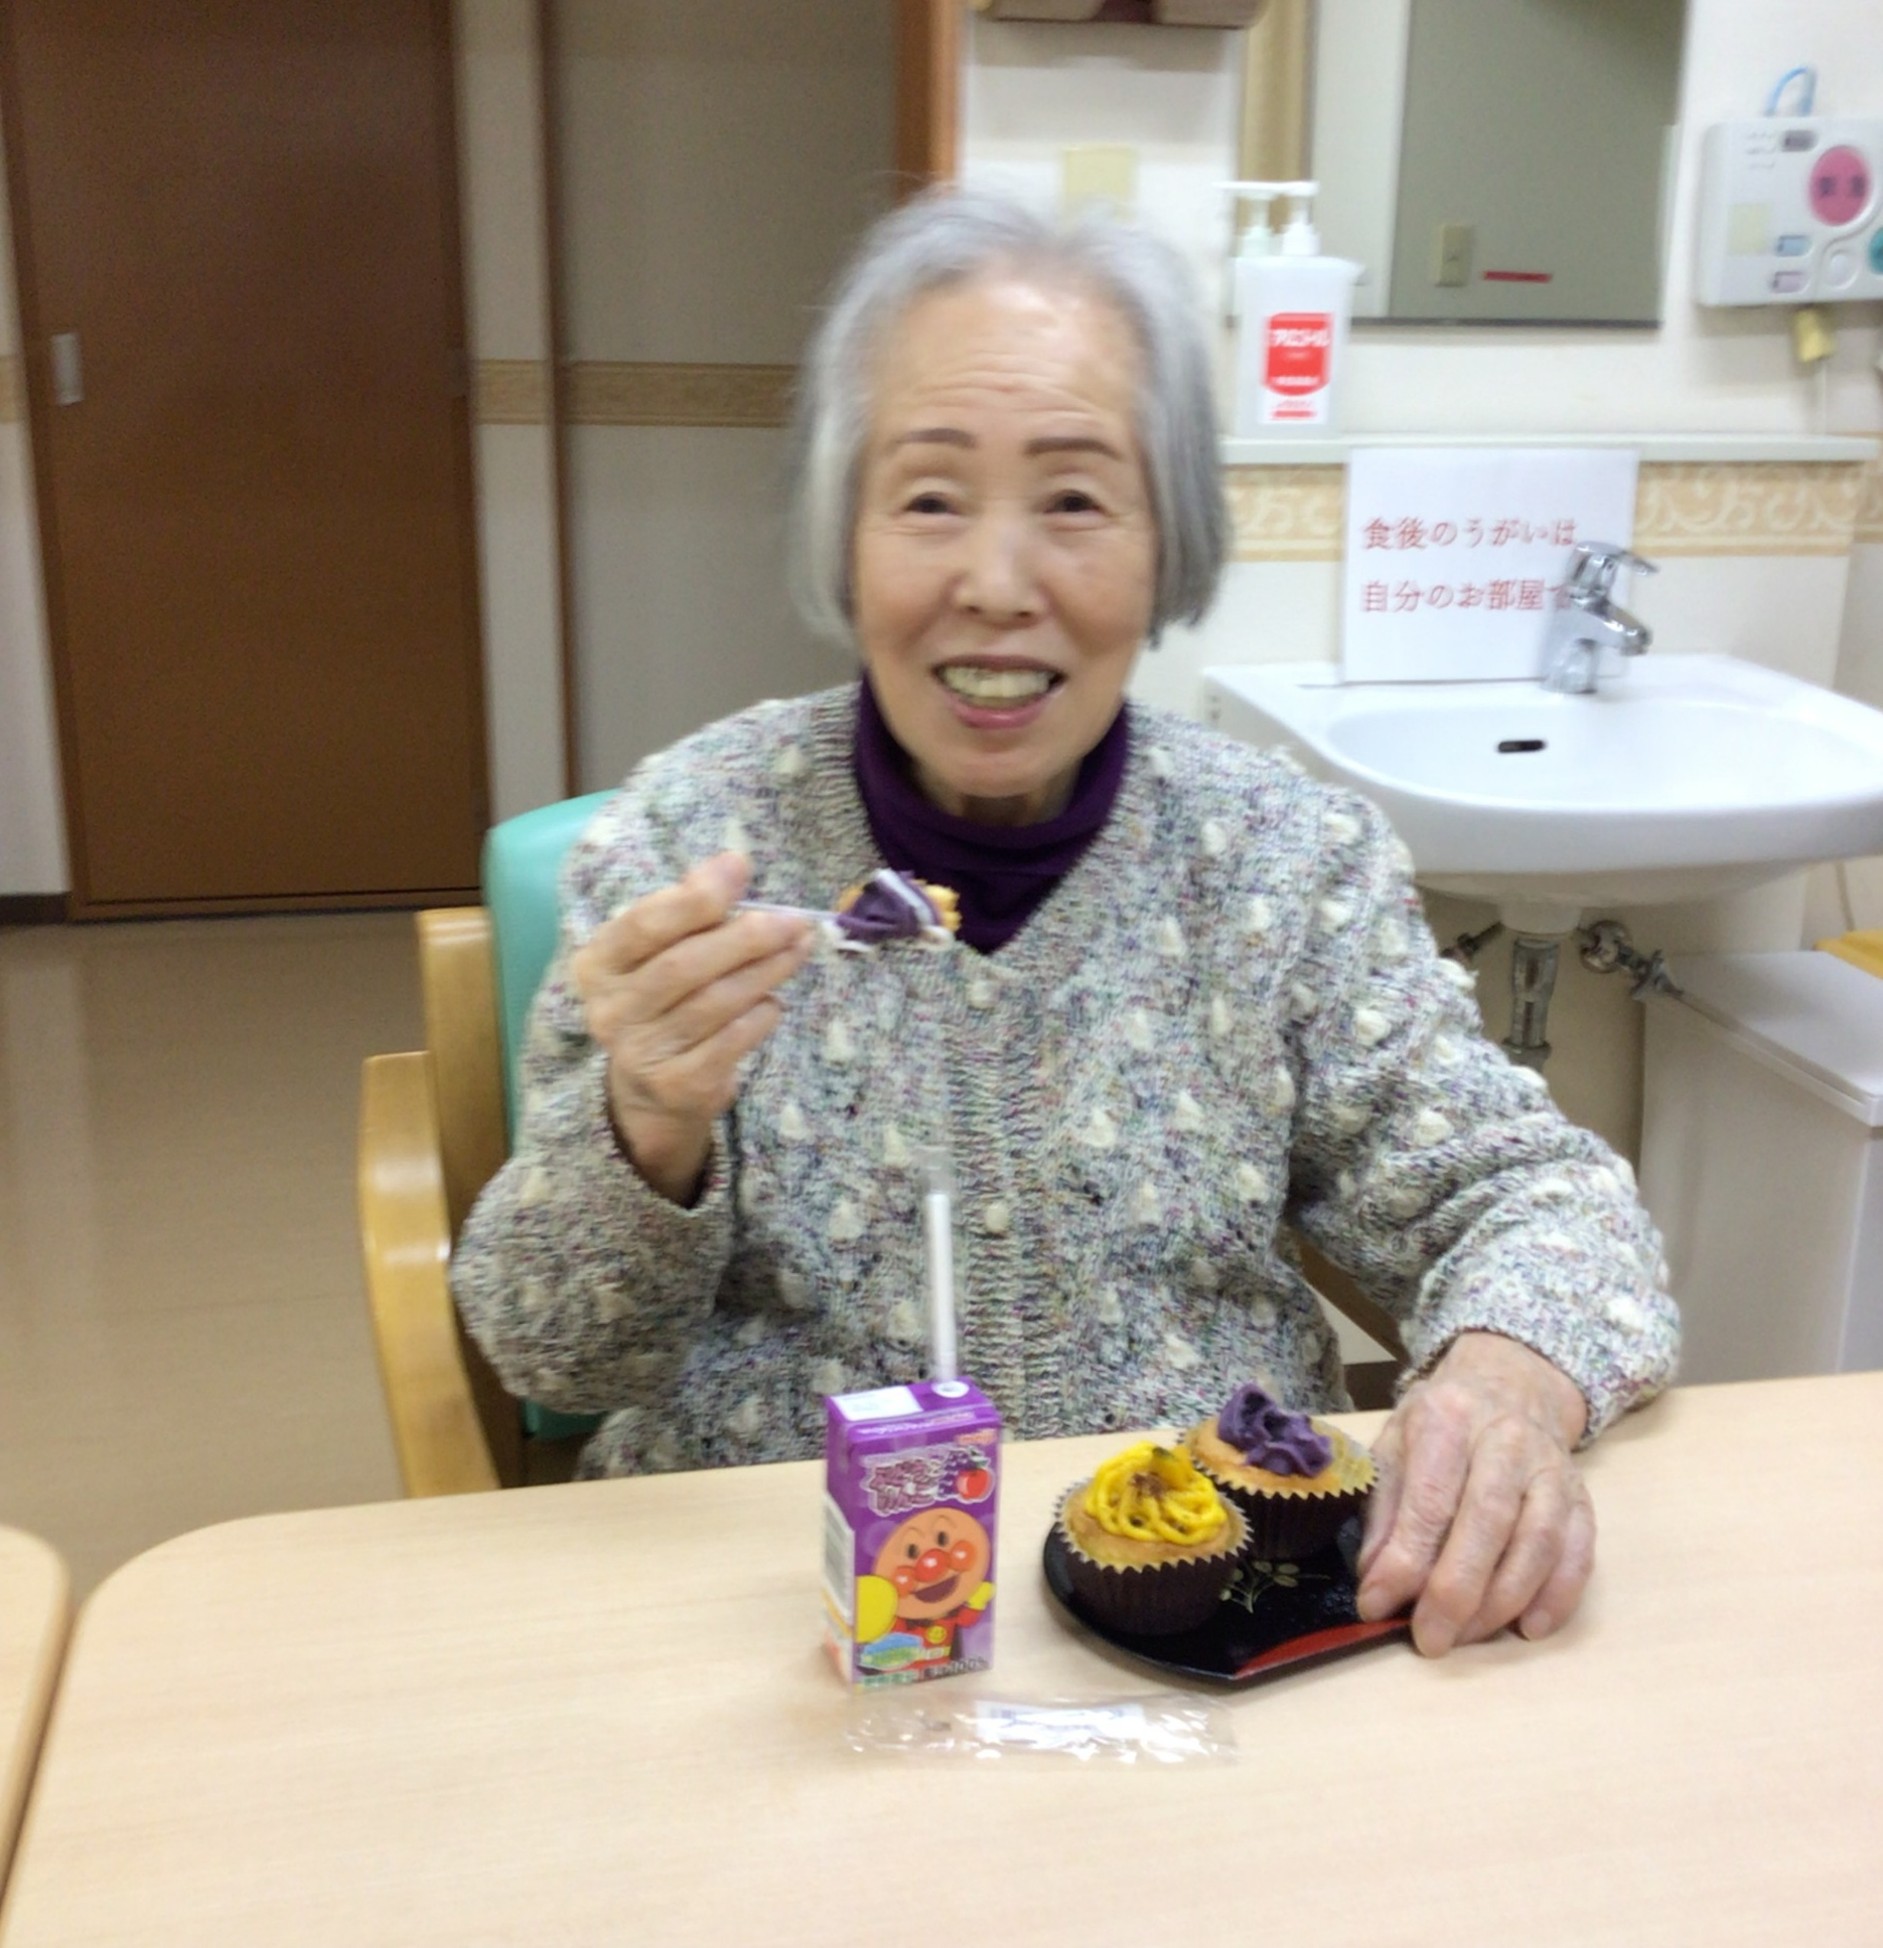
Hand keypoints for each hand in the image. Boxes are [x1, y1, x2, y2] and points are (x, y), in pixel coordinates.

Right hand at [571, 851, 813, 1203]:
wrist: (650, 1095)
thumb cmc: (663, 1003)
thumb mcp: (660, 954)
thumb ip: (689, 909)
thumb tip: (732, 863)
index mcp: (598, 965)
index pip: (644, 924)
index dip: (695, 897)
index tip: (740, 869)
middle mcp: (610, 1010)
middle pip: (685, 965)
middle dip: (746, 937)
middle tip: (793, 920)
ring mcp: (641, 1053)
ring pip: (715, 1002)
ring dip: (766, 970)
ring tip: (798, 947)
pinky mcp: (678, 1085)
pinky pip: (733, 1040)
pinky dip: (761, 1014)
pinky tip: (774, 1001)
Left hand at [1355, 1331, 1592, 1657]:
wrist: (1510, 1383)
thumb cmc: (1441, 1423)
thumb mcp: (1395, 1447)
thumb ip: (1385, 1513)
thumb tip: (1375, 1584)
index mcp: (1449, 1418)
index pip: (1430, 1499)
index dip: (1405, 1560)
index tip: (1377, 1606)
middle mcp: (1507, 1440)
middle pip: (1489, 1522)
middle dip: (1457, 1592)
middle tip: (1430, 1640)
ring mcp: (1552, 1469)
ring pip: (1538, 1543)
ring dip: (1502, 1602)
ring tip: (1466, 1637)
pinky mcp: (1583, 1498)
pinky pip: (1580, 1553)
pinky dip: (1558, 1597)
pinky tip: (1528, 1628)